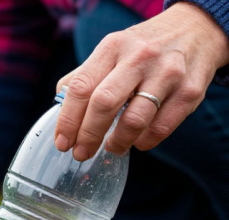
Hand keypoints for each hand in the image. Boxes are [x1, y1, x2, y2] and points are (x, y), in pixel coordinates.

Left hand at [54, 2, 228, 159]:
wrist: (196, 31)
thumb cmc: (142, 49)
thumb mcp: (112, 51)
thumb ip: (85, 77)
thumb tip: (60, 113)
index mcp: (112, 47)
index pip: (81, 87)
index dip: (67, 120)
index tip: (62, 143)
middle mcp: (139, 57)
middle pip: (104, 104)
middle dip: (88, 136)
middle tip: (81, 153)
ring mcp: (167, 74)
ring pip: (134, 121)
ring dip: (117, 142)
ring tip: (111, 147)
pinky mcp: (190, 91)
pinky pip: (160, 128)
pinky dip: (144, 142)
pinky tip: (137, 141)